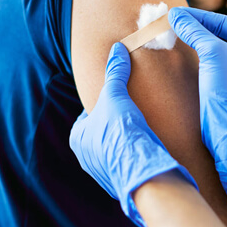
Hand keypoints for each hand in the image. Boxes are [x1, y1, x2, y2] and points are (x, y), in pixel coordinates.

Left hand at [69, 42, 196, 226]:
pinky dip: (137, 150)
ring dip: (128, 137)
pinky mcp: (124, 178)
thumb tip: (117, 48)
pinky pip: (129, 158)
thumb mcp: (116, 96)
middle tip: (134, 110)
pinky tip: (148, 142)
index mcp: (78, 138)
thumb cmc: (120, 133)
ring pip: (117, 145)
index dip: (108, 101)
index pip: (91, 112)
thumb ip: (115, 72)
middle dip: (118, 120)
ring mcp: (105, 170)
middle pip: (104, 128)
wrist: (142, 171)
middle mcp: (86, 156)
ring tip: (143, 125)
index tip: (122, 96)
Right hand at [169, 7, 226, 207]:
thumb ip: (194, 31)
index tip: (175, 13)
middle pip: (217, 32)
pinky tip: (180, 47)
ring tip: (172, 30)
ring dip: (192, 38)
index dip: (198, 17)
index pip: (223, 22)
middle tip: (171, 19)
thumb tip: (175, 14)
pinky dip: (194, 51)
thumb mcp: (212, 52)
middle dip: (194, 26)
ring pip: (211, 45)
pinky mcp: (226, 80)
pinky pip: (209, 59)